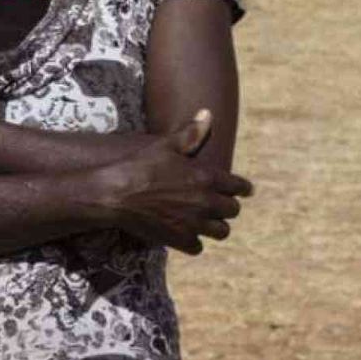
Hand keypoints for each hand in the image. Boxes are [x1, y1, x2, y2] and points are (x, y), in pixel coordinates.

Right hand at [97, 111, 252, 254]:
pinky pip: (198, 246)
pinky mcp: (179, 239)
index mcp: (206, 177)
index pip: (238, 186)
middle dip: (228, 207)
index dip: (243, 188)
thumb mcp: (165, 144)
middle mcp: (205, 201)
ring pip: (221, 231)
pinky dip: (194, 241)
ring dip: (215, 226)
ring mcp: (193, 223)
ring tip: (207, 222)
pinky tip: (186, 234)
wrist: (115, 193)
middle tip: (220, 205)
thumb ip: (191, 133)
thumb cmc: (140, 165)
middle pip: (232, 211)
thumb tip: (207, 113)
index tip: (245, 191)